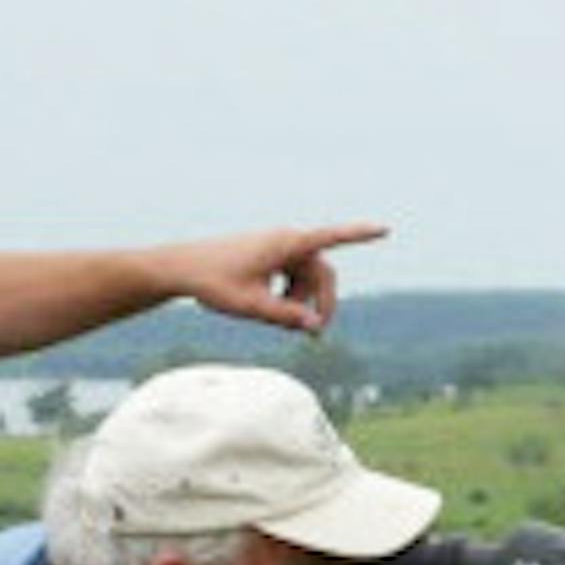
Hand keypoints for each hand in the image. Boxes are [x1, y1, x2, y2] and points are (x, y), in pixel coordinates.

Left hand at [159, 223, 386, 333]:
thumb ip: (285, 316)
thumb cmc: (213, 283)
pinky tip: (270, 309)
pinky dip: (288, 295)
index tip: (384, 229)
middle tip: (314, 335)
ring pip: (305, 278)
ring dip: (301, 302)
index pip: (331, 238)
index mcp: (285, 244)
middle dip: (322, 303)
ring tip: (279, 322)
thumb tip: (315, 326)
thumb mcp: (250, 305)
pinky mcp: (267, 256)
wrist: (180, 268)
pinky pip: (291, 277)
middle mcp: (285, 240)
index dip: (359, 235)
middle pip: (321, 273)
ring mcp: (276, 247)